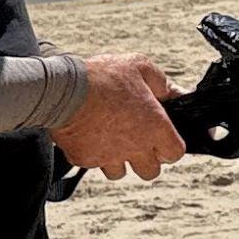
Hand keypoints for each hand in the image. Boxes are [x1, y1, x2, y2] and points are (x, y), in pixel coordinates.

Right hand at [55, 56, 184, 181]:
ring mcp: (109, 156)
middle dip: (146, 159)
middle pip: (150, 171)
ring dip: (118, 160)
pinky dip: (93, 154)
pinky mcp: (85, 159)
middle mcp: (135, 147)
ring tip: (110, 139)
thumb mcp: (139, 65)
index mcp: (154, 127)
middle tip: (137, 141)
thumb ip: (160, 81)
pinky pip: (93, 164)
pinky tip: (89, 136)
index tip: (161, 138)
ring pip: (120, 172)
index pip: (175, 153)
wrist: (64, 89)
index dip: (169, 146)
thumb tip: (171, 92)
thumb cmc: (103, 76)